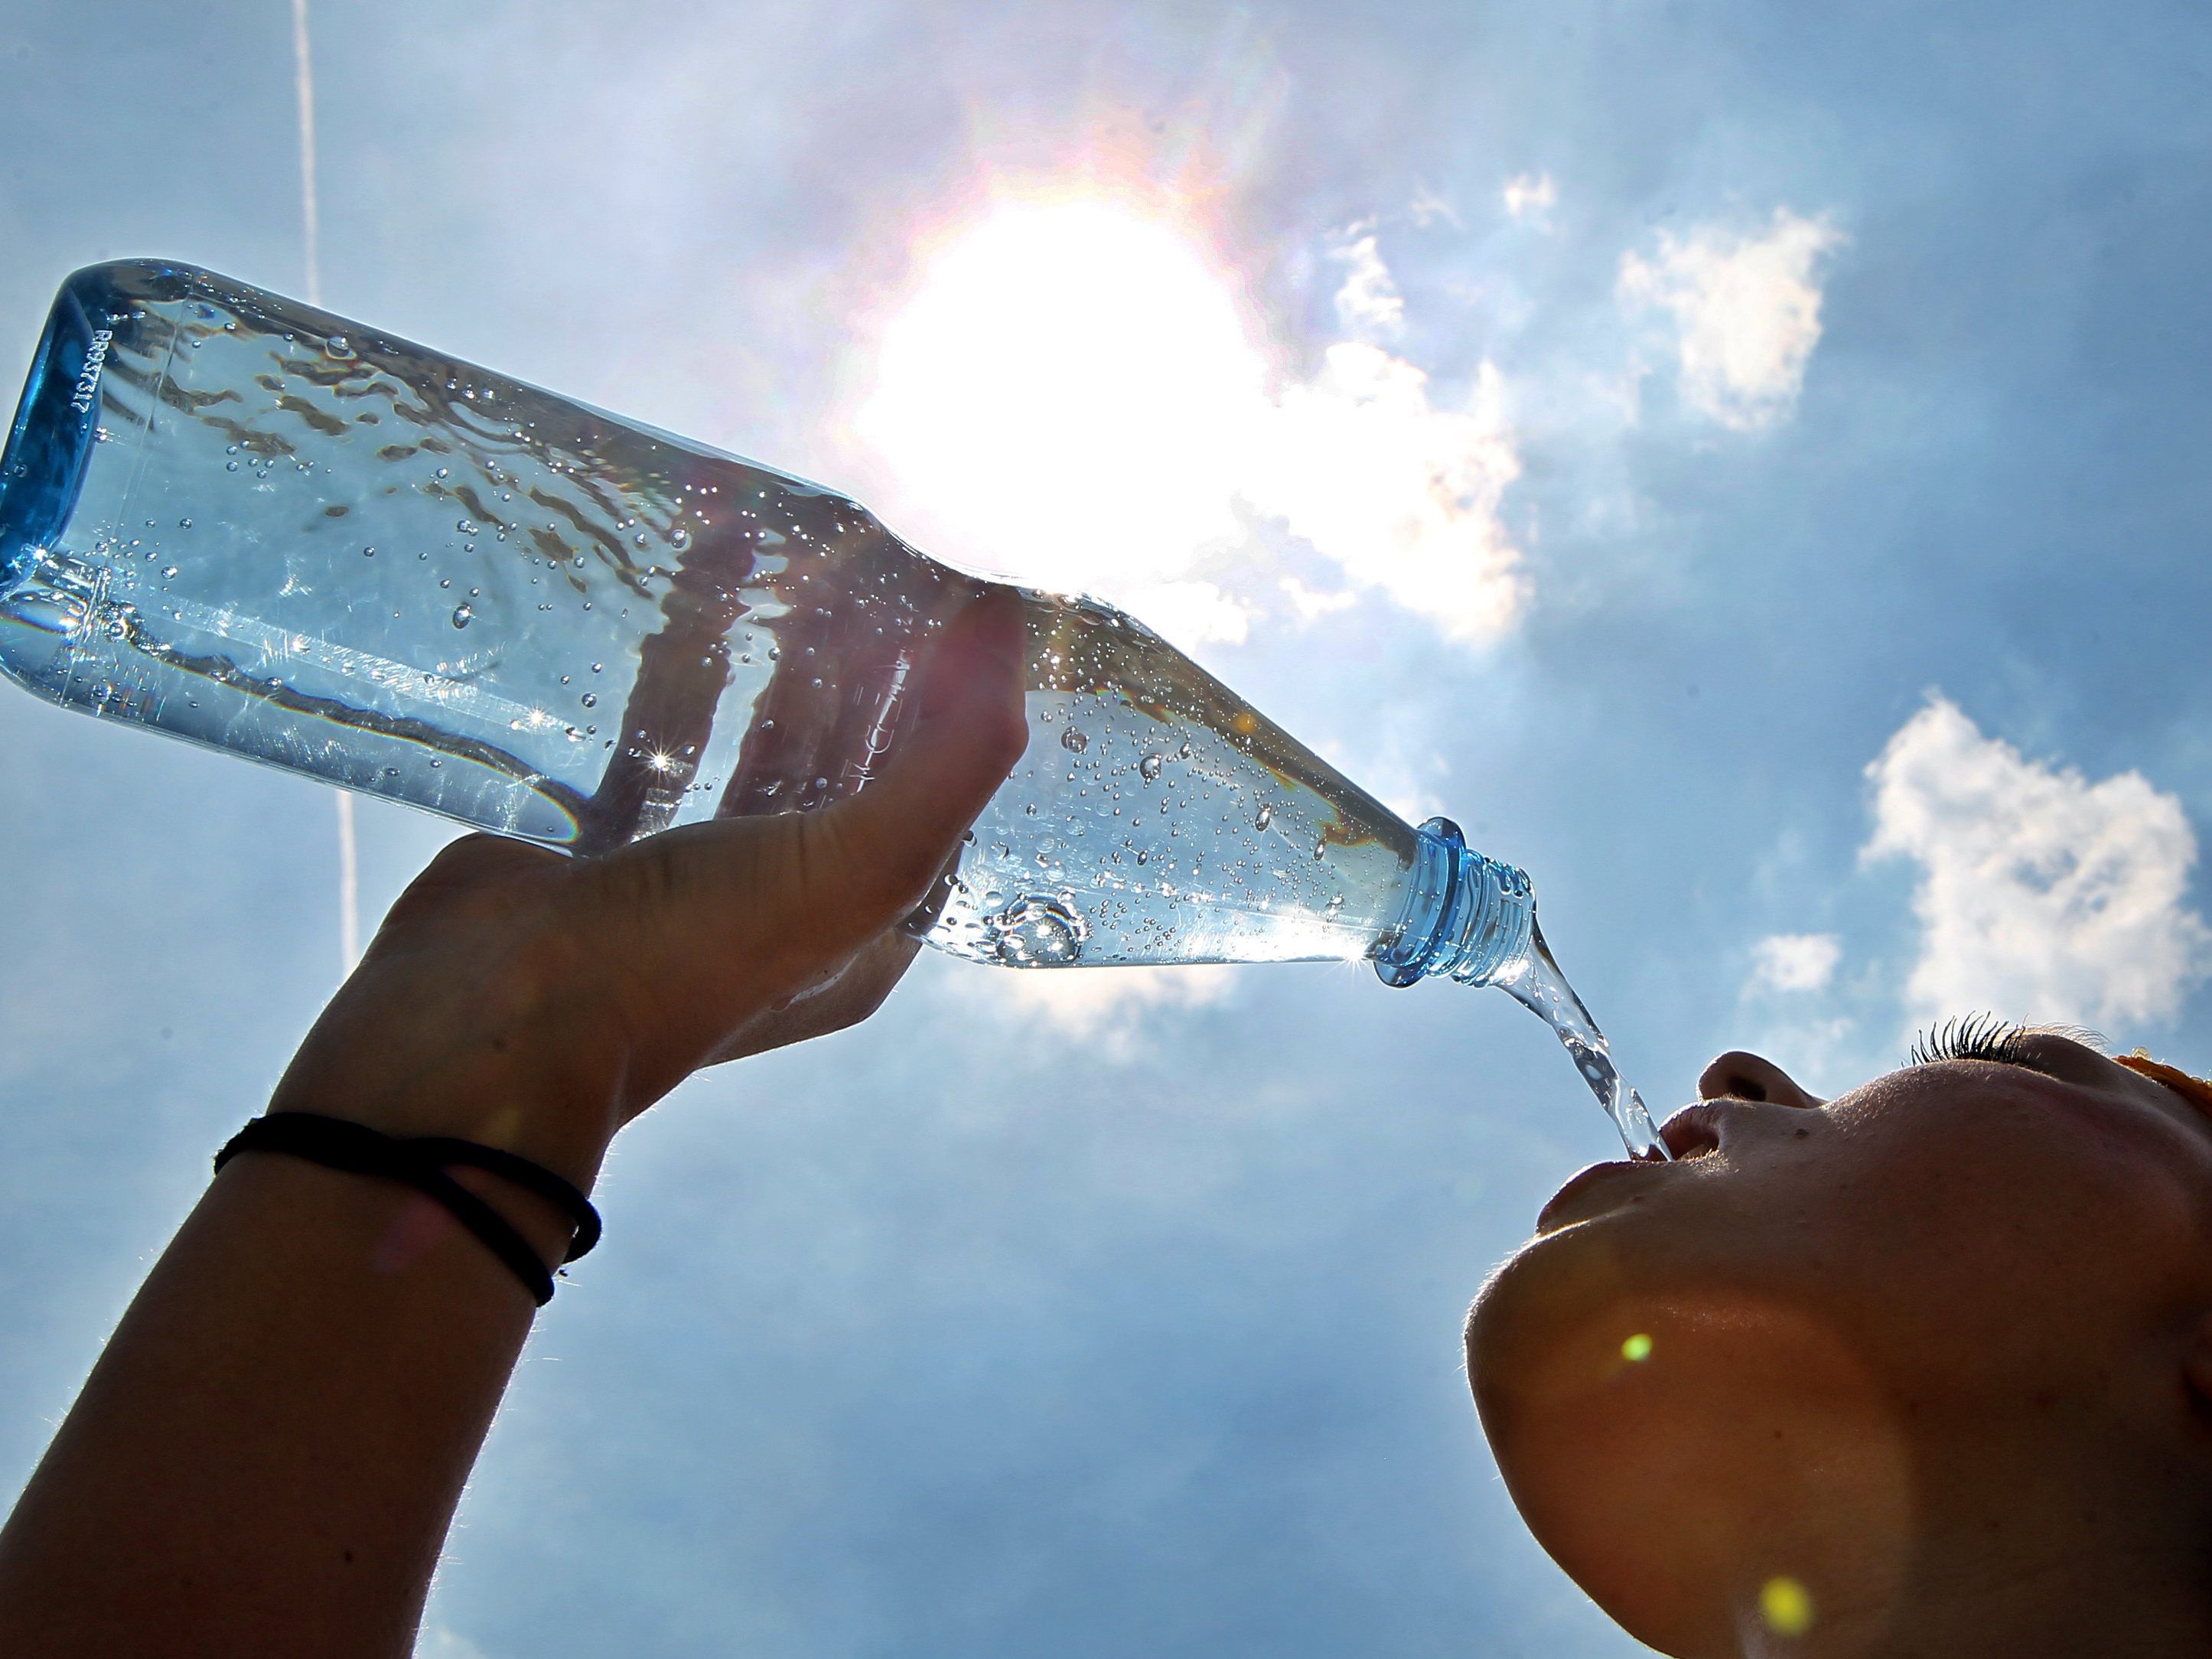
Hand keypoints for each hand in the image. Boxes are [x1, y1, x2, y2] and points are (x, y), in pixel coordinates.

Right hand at [267, 589, 1028, 1189]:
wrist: (495, 1019)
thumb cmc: (691, 957)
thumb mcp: (861, 863)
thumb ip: (957, 752)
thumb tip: (1011, 621)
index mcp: (864, 932)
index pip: (936, 795)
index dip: (951, 698)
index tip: (951, 597)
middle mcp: (785, 911)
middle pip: (846, 760)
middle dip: (862, 661)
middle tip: (866, 555)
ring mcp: (689, 881)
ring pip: (749, 741)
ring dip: (769, 651)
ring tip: (780, 552)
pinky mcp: (603, 846)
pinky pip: (652, 737)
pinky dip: (673, 668)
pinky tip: (684, 591)